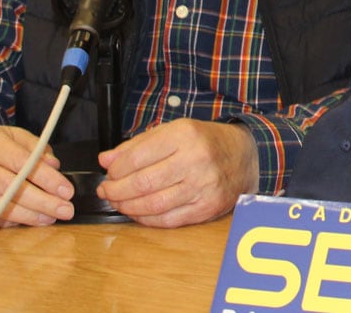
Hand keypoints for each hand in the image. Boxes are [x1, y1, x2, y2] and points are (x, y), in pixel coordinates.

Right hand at [0, 126, 72, 227]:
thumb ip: (36, 148)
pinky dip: (4, 223)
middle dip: (42, 202)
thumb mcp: (13, 135)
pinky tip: (23, 222)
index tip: (66, 191)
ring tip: (49, 218)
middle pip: (9, 188)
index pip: (21, 162)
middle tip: (65, 210)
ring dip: (26, 216)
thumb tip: (54, 167)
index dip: (46, 179)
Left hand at [96, 120, 256, 228]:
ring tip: (118, 201)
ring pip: (153, 205)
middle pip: (143, 183)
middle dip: (116, 190)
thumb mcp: (174, 130)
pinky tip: (137, 212)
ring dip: (127, 206)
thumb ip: (138, 145)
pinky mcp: (206, 207)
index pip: (138, 156)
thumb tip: (106, 160)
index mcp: (185, 135)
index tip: (109, 173)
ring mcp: (203, 187)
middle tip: (106, 190)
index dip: (116, 169)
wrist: (245, 155)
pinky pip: (168, 220)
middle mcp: (195, 160)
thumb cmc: (205, 141)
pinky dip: (146, 219)